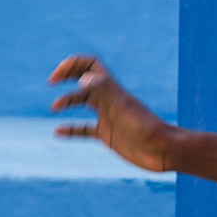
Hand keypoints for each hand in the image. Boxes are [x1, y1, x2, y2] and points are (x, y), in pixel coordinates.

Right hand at [48, 55, 179, 171]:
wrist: (164, 151)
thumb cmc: (146, 128)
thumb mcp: (123, 107)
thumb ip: (105, 90)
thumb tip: (83, 78)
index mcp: (113, 89)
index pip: (91, 65)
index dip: (73, 65)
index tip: (58, 76)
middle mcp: (109, 100)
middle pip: (85, 80)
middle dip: (67, 76)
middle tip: (52, 82)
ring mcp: (108, 117)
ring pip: (83, 103)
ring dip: (67, 101)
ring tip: (54, 108)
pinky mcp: (107, 135)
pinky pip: (84, 130)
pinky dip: (70, 130)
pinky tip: (57, 133)